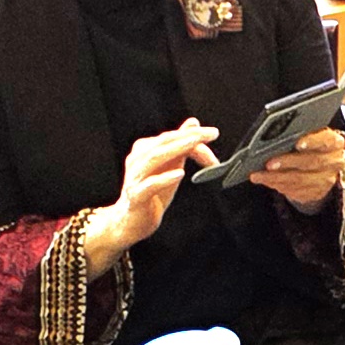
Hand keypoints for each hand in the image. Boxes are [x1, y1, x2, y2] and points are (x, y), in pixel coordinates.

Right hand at [86, 119, 217, 274]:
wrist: (131, 222)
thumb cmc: (152, 193)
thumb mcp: (170, 166)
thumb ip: (180, 145)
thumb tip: (193, 123)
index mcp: (144, 150)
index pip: (170, 137)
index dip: (192, 134)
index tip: (213, 134)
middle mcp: (137, 160)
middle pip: (163, 143)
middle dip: (188, 136)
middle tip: (211, 134)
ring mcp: (135, 178)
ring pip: (154, 158)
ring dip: (177, 149)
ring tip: (195, 145)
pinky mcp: (136, 196)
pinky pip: (149, 185)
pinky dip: (164, 178)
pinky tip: (179, 174)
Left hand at [250, 125, 344, 210]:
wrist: (323, 166)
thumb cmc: (312, 145)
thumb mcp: (311, 134)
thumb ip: (300, 133)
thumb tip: (275, 135)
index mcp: (334, 142)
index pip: (326, 140)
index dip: (313, 142)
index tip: (298, 143)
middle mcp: (334, 161)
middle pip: (311, 162)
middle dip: (287, 163)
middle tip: (269, 163)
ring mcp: (326, 180)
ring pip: (300, 180)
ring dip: (276, 178)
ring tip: (258, 175)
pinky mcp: (316, 193)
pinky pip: (295, 191)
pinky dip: (277, 186)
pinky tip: (265, 181)